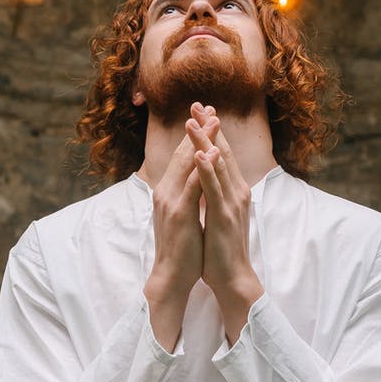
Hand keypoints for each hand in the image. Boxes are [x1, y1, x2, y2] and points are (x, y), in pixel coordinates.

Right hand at [143, 131, 202, 347]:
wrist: (172, 276)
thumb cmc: (183, 247)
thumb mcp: (186, 214)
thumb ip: (190, 194)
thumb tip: (200, 179)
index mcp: (169, 191)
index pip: (184, 156)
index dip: (195, 134)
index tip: (207, 115)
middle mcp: (166, 191)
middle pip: (184, 153)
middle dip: (197, 128)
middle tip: (209, 106)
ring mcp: (172, 201)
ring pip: (187, 163)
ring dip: (201, 139)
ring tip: (214, 119)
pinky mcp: (180, 213)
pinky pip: (193, 185)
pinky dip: (203, 167)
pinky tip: (212, 153)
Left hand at [188, 103, 263, 340]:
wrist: (233, 278)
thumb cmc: (222, 248)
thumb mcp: (218, 214)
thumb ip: (215, 194)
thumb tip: (207, 177)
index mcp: (233, 190)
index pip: (220, 154)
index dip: (211, 132)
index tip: (201, 111)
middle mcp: (236, 191)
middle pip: (221, 152)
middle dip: (209, 127)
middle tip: (198, 104)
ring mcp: (231, 202)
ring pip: (217, 165)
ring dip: (205, 141)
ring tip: (193, 120)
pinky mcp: (224, 216)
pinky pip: (213, 189)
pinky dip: (207, 169)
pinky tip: (200, 154)